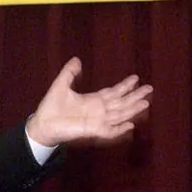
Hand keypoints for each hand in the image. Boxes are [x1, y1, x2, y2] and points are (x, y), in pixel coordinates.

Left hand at [26, 57, 152, 146]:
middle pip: (121, 103)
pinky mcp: (92, 130)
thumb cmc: (51, 107)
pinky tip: (130, 125)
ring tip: (146, 103)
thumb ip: (69, 73)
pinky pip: (109, 131)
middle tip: (150, 88)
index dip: (124, 86)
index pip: (113, 92)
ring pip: (119, 114)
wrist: (42, 123)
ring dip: (132, 110)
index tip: (136, 78)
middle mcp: (98, 111)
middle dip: (135, 96)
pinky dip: (119, 129)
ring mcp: (96, 121)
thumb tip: (76, 60)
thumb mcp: (61, 85)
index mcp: (92, 100)